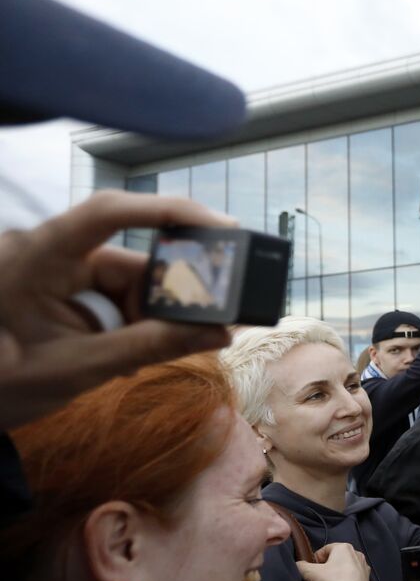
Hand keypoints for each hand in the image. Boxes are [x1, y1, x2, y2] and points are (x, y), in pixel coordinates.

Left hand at [0, 190, 235, 429]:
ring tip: (151, 357)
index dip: (166, 211)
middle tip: (208, 325)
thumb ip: (148, 348)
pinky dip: (130, 325)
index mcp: (38, 256)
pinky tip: (131, 354)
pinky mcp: (61, 291)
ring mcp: (55, 272)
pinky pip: (113, 298)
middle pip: (130, 259)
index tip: (221, 227)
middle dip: (167, 295)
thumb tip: (219, 334)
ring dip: (148, 318)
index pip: (108, 213)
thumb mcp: (76, 369)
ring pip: (127, 282)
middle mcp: (49, 253)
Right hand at [296, 542, 370, 580]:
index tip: (311, 570)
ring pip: (344, 569)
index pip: (324, 549)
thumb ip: (301, 565)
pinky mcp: (367, 580)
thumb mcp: (310, 572)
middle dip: (325, 568)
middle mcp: (357, 553)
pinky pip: (351, 578)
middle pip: (335, 559)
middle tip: (318, 579)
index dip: (315, 559)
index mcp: (344, 547)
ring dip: (335, 576)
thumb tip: (298, 565)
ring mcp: (364, 567)